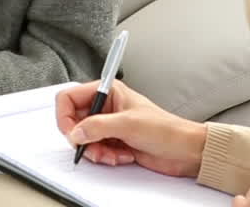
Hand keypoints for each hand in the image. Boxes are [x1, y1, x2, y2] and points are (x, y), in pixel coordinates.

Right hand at [57, 80, 207, 177]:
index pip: (70, 97)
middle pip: (74, 122)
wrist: (184, 151)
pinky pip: (96, 151)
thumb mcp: (129, 124)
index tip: (72, 133)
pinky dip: (105, 157)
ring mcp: (109, 126)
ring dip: (96, 151)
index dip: (65, 116)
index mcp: (108, 92)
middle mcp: (105, 107)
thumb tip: (76, 132)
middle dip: (83, 138)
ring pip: (84, 139)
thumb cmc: (166, 129)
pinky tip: (122, 156)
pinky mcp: (113, 142)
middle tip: (94, 147)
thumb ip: (98, 126)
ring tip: (113, 154)